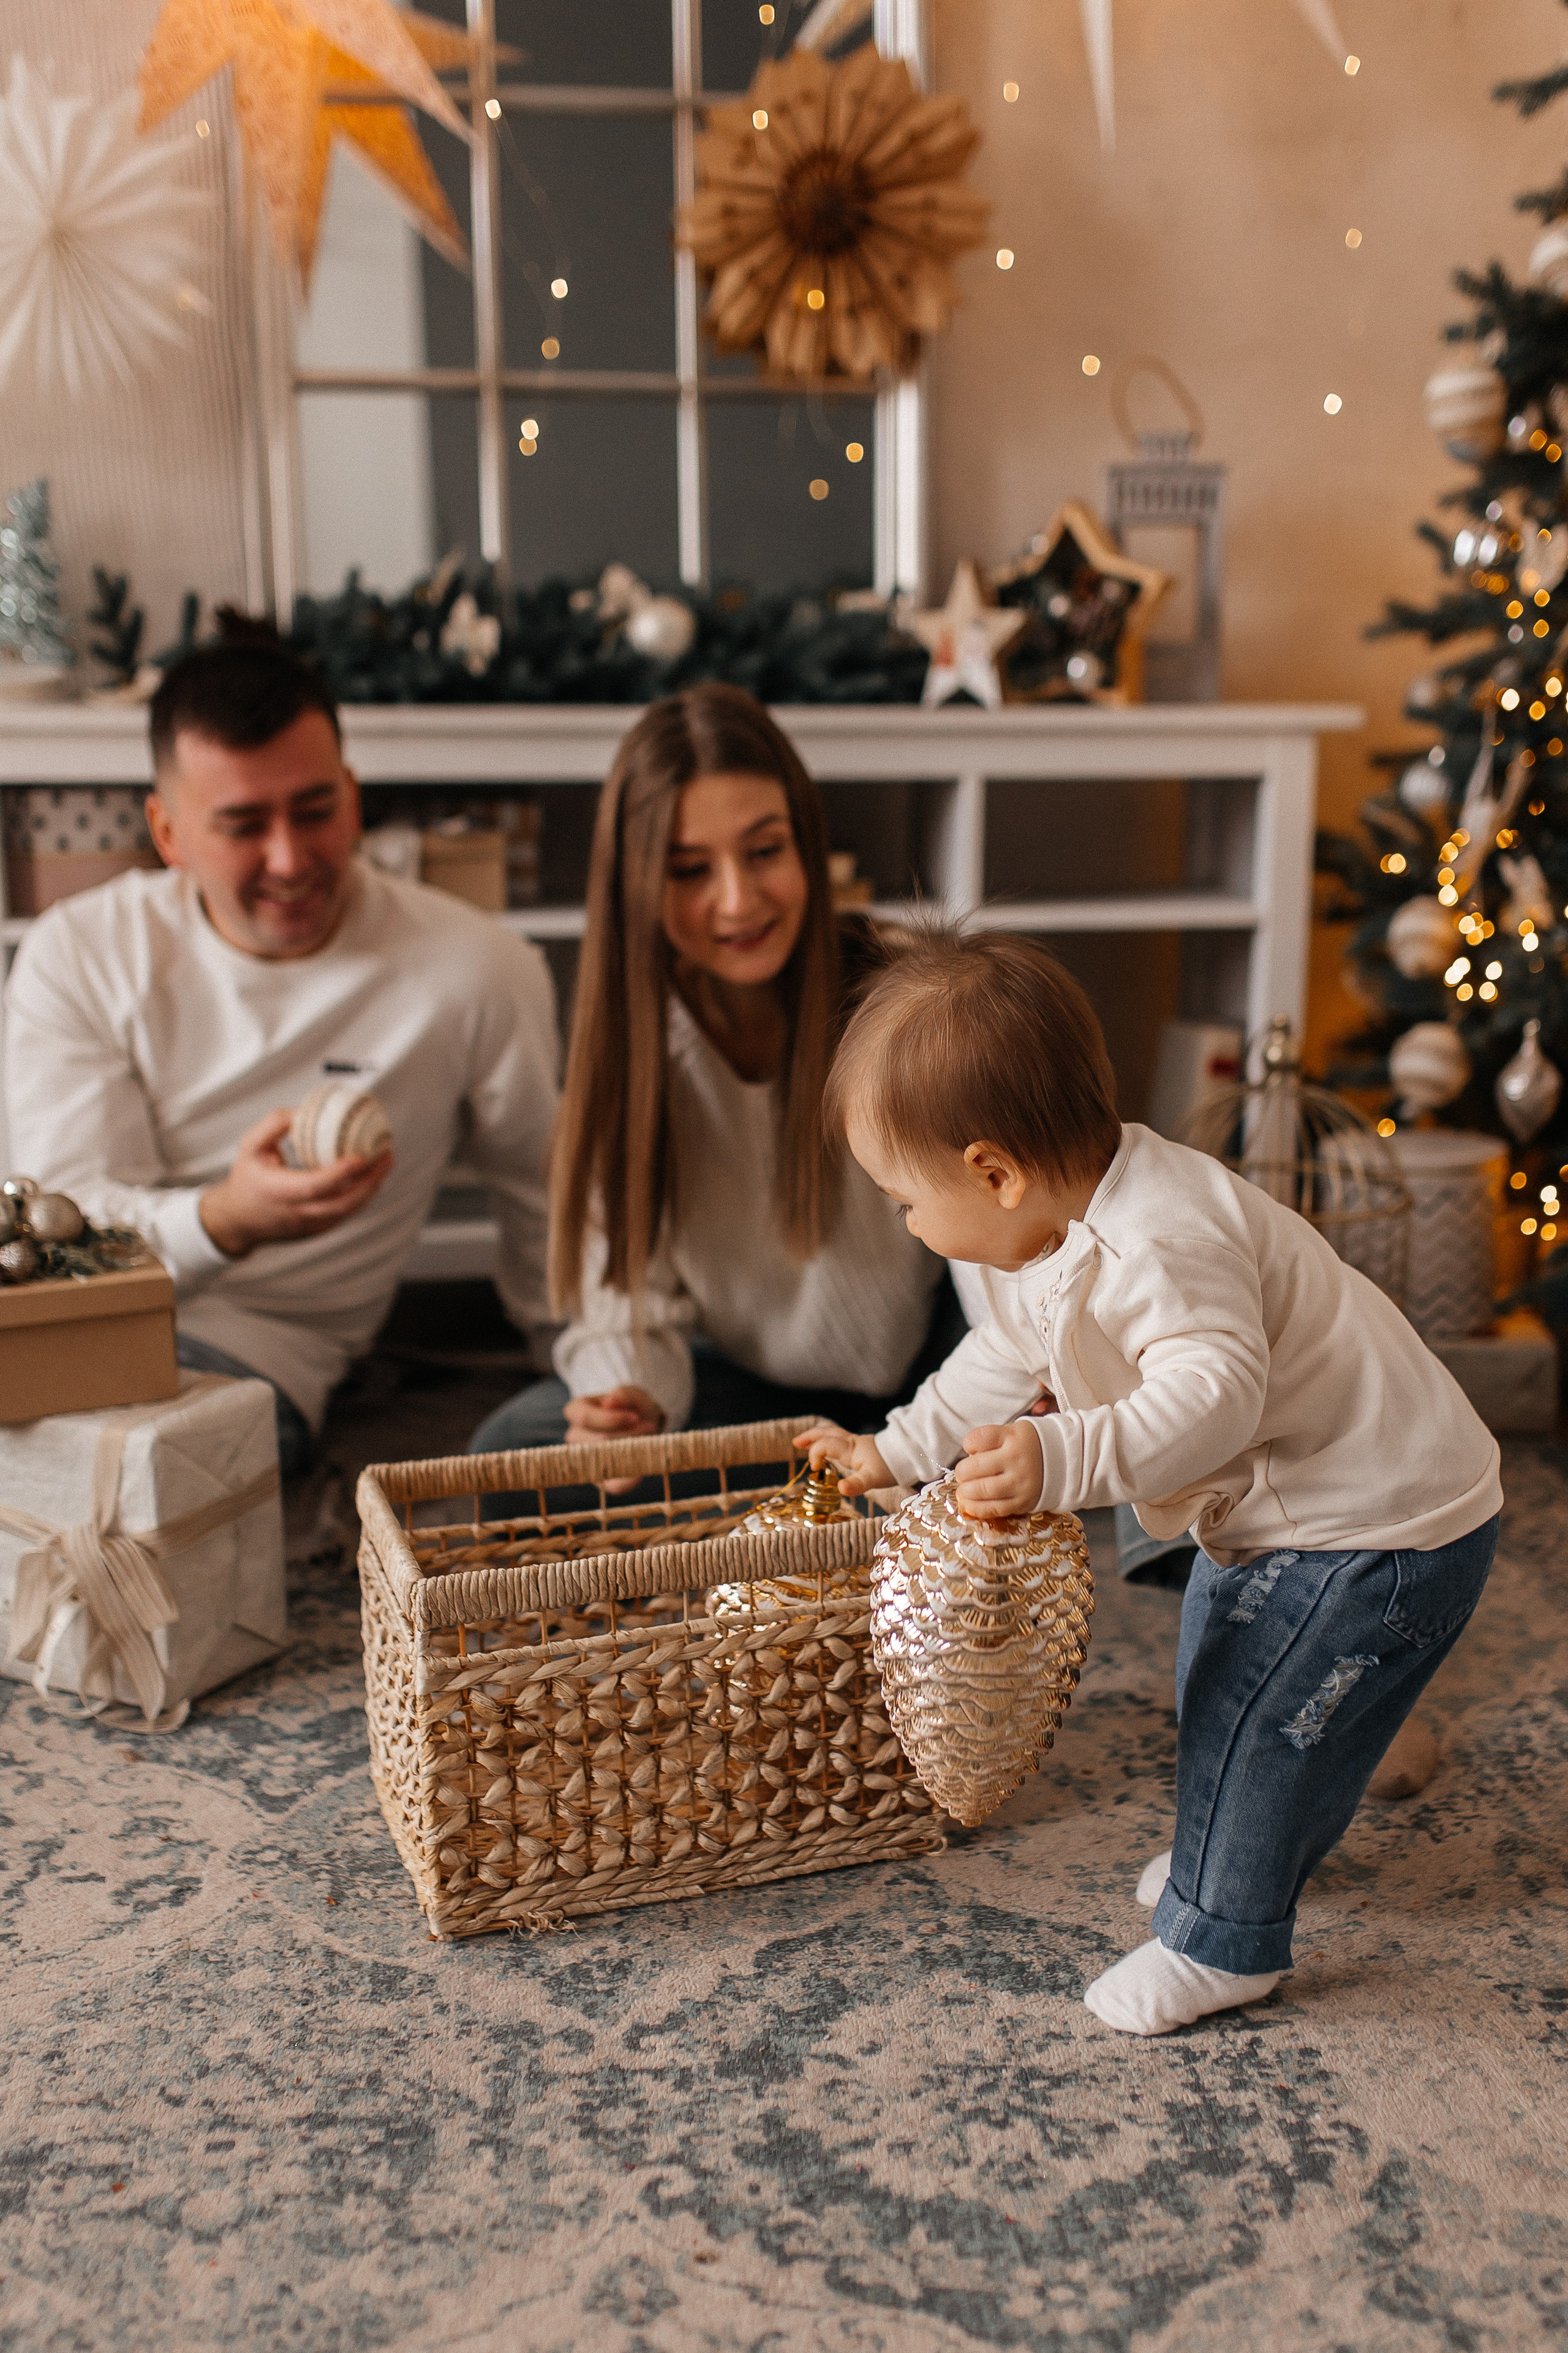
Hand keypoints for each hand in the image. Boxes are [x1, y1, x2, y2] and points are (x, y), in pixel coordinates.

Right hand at [199, 1107, 392, 1258]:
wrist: (238, 1221)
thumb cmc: (246, 1178)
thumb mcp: (249, 1147)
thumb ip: (273, 1124)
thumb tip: (304, 1110)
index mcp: (278, 1192)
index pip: (314, 1186)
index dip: (339, 1174)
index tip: (360, 1156)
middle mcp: (296, 1213)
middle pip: (342, 1203)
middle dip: (370, 1181)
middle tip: (387, 1156)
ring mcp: (309, 1226)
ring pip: (348, 1211)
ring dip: (371, 1188)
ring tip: (385, 1163)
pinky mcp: (317, 1231)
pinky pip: (345, 1214)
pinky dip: (361, 1196)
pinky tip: (371, 1177)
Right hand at [564, 1385, 666, 1495]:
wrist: (641, 1422)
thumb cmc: (631, 1406)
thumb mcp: (631, 1394)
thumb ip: (623, 1395)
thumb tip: (610, 1401)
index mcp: (575, 1411)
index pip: (584, 1417)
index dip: (612, 1418)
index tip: (635, 1416)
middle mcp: (574, 1436)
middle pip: (600, 1439)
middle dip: (630, 1433)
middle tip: (649, 1426)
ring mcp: (585, 1458)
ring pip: (609, 1459)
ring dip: (633, 1449)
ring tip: (649, 1438)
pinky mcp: (602, 1479)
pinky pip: (613, 1486)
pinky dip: (630, 1480)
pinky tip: (641, 1472)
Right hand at [794, 1421, 893, 1498]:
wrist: (907, 1456)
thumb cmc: (889, 1468)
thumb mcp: (873, 1479)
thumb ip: (856, 1484)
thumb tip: (840, 1489)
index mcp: (850, 1449)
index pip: (825, 1445)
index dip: (815, 1454)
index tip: (815, 1470)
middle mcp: (850, 1442)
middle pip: (826, 1433)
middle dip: (810, 1437)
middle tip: (795, 1442)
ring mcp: (855, 1443)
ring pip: (832, 1434)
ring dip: (817, 1437)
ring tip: (804, 1442)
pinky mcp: (860, 1446)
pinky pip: (839, 1438)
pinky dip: (828, 1440)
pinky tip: (827, 1448)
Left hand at [953, 1421, 1044, 1520]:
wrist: (1061, 1462)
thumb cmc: (1027, 1446)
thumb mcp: (1012, 1432)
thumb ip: (989, 1441)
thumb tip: (966, 1459)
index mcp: (1013, 1437)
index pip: (979, 1439)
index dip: (968, 1444)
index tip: (970, 1448)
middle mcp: (1017, 1460)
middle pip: (976, 1467)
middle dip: (962, 1472)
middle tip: (962, 1473)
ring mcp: (1020, 1483)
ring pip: (983, 1490)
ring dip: (966, 1491)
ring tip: (963, 1490)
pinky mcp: (1022, 1502)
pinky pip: (994, 1509)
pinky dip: (976, 1508)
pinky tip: (968, 1503)